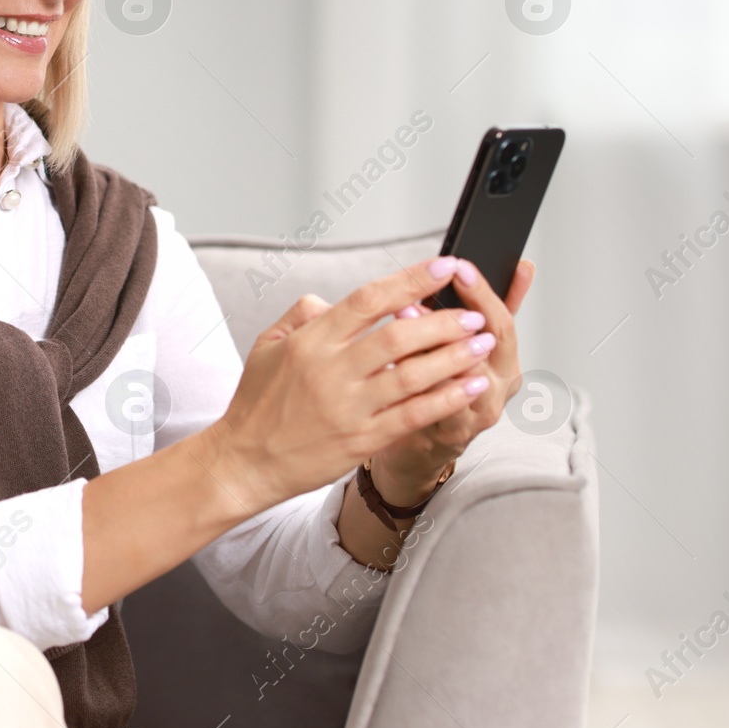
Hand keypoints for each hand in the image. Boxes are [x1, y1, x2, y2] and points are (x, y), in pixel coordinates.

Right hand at [211, 255, 499, 514]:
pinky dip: (447, 398)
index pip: (368, 299)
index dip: (410, 280)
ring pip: (413, 374)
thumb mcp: (267, 346)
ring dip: (454, 356)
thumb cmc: (256, 404)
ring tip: (483, 342)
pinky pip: (413, 415)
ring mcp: (348, 407)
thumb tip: (335, 300)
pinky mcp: (361, 440)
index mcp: (310, 341)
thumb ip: (303, 315)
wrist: (245, 461)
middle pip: (399, 335)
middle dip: (445, 320)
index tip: (443, 266)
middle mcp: (331, 370)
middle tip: (473, 313)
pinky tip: (470, 385)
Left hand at [368, 258, 535, 504]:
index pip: (502, 317)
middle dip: (461, 312)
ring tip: (406, 317)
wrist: (426, 441)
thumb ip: (488, 305)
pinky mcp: (455, 432)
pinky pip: (440, 406)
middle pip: (493, 342)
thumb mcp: (469, 341)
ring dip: (436, 345)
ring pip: (467, 374)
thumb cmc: (444, 385)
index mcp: (504, 355)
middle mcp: (500, 383)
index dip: (482, 291)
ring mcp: (481, 410)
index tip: (458, 265)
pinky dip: (421, 381)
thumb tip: (522, 265)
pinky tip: (398, 362)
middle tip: (428, 289)